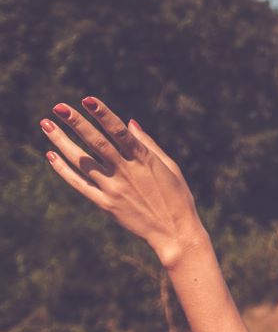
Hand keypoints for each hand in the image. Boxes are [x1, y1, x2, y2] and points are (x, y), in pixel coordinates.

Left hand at [41, 97, 203, 265]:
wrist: (174, 232)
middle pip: (97, 143)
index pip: (119, 132)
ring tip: (46, 124)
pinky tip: (51, 155)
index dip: (103, 115)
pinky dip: (64, 170)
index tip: (87, 100)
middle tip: (58, 107)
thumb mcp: (169, 167)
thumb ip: (148, 144)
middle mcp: (127, 172)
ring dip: (62, 142)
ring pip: (82, 161)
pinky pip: (80, 184)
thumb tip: (129, 122)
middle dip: (77, 123)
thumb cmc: (176, 196)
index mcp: (145, 160)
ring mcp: (114, 188)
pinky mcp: (106, 204)